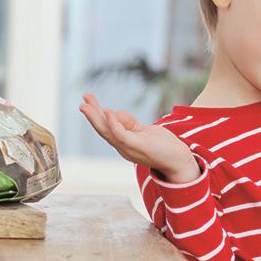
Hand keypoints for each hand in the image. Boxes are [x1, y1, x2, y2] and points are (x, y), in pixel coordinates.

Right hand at [78, 93, 199, 182]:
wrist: (179, 160)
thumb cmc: (162, 145)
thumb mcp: (143, 130)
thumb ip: (128, 122)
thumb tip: (113, 112)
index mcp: (122, 144)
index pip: (105, 127)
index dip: (96, 114)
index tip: (88, 100)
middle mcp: (122, 148)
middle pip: (102, 130)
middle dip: (91, 116)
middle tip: (81, 103)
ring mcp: (129, 149)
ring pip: (107, 132)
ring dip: (96, 118)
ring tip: (87, 105)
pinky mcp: (138, 147)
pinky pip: (121, 135)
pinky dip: (113, 124)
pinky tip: (108, 112)